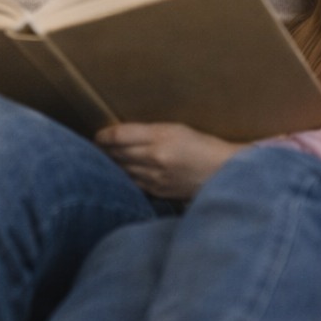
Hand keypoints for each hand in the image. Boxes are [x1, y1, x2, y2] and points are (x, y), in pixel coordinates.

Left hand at [95, 123, 242, 199]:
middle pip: (117, 154)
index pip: (118, 136)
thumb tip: (121, 136)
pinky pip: (134, 184)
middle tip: (95, 147)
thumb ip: (149, 132)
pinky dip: (125, 178)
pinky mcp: (159, 191)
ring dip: (112, 165)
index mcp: (160, 137)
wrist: (226, 172)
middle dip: (103, 150)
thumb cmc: (203, 146)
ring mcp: (156, 177)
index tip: (97, 136)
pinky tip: (121, 174)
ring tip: (104, 160)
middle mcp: (155, 157)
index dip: (103, 136)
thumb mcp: (177, 129)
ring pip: (122, 170)